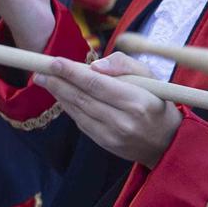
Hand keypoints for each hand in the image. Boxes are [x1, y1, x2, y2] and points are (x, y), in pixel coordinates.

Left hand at [39, 53, 182, 165]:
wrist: (167, 142)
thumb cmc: (158, 100)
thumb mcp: (150, 75)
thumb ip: (123, 64)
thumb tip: (94, 66)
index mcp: (136, 100)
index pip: (96, 84)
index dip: (71, 72)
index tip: (54, 61)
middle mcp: (123, 120)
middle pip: (82, 98)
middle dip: (58, 83)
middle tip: (40, 71)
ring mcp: (113, 135)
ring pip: (78, 111)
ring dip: (59, 95)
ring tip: (45, 80)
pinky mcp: (106, 144)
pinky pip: (82, 123)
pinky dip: (70, 108)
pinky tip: (62, 97)